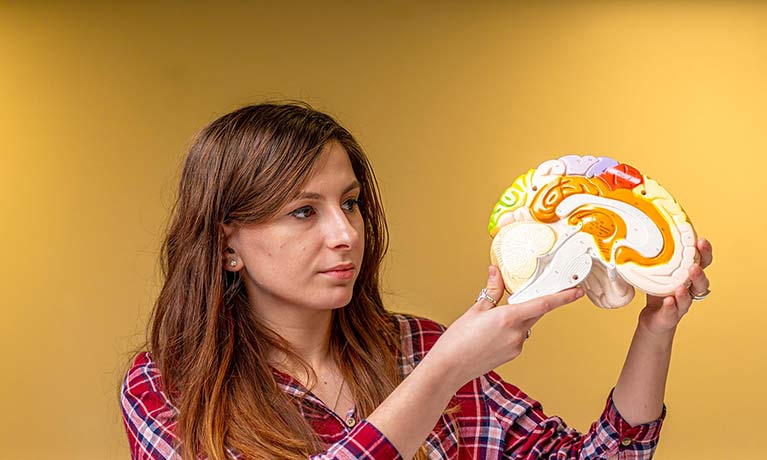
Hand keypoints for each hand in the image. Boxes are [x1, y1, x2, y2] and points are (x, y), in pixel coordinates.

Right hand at [427, 265, 584, 389]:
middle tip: (527, 292)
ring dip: (517, 316)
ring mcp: (516, 346)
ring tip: (491, 320)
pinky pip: (518, 336)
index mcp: (508, 318)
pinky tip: (491, 333)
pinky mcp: (512, 354)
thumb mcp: (475, 310)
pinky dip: (511, 329)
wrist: (449, 368)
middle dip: (534, 301)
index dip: (563, 297)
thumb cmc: (457, 340)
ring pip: (525, 324)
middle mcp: (516, 333)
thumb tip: (496, 272)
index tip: (577, 291)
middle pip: (535, 312)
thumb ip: (492, 291)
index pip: (542, 304)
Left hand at [639, 237, 712, 334]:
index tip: (701, 241)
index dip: (705, 252)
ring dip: (686, 291)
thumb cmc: (658, 290)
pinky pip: (673, 311)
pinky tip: (668, 300)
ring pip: (690, 298)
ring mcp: (682, 304)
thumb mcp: (656, 270)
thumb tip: (638, 231)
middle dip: (699, 273)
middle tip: (694, 267)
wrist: (654, 317)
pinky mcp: (671, 316)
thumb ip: (654, 255)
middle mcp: (690, 290)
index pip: (702, 262)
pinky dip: (671, 306)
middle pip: (702, 282)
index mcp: (687, 275)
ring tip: (680, 286)